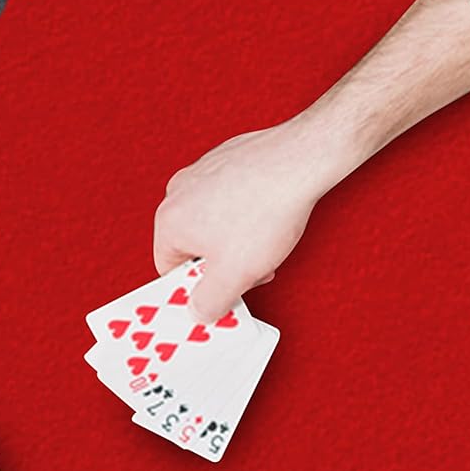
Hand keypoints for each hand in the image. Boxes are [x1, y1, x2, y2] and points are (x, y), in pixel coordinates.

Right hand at [153, 119, 339, 320]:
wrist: (301, 159)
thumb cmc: (266, 211)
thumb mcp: (235, 276)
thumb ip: (208, 303)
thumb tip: (197, 312)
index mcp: (169, 221)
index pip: (168, 270)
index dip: (197, 287)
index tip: (220, 293)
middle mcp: (177, 193)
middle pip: (191, 245)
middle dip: (220, 263)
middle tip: (251, 270)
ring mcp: (200, 172)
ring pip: (211, 220)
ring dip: (234, 239)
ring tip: (265, 240)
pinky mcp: (224, 158)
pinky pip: (227, 196)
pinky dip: (245, 210)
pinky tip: (268, 214)